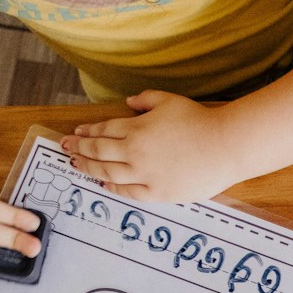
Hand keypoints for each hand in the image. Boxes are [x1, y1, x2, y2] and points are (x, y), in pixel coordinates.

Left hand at [62, 91, 241, 201]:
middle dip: (78, 150)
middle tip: (66, 149)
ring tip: (78, 167)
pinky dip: (113, 188)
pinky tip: (105, 184)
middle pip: (98, 152)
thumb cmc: (201, 121)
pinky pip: (129, 192)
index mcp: (136, 129)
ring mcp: (146, 175)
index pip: (103, 131)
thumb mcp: (170, 101)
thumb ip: (145, 100)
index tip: (75, 134)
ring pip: (107, 173)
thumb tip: (129, 101)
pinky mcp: (159, 193)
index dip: (86, 133)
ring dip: (89, 169)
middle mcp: (135, 153)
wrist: (226, 146)